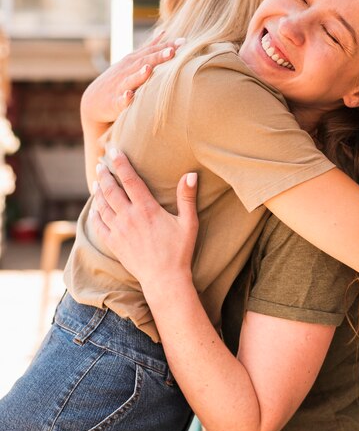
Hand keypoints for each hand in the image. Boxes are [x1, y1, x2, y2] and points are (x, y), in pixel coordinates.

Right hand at [81, 35, 185, 127]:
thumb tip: (164, 31)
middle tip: (172, 51)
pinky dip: (124, 98)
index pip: (152, 51)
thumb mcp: (133, 61)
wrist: (94, 101)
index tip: (183, 42)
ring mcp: (120, 86)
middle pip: (144, 62)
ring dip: (141, 74)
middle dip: (158, 57)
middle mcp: (127, 71)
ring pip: (132, 79)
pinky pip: (120, 101)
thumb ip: (149, 49)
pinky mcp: (114, 102)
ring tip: (149, 69)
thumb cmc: (119, 80)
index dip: (166, 46)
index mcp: (134, 61)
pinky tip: (129, 96)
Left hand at [90, 149, 198, 286]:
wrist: (164, 279)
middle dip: (105, 174)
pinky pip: (99, 224)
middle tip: (101, 163)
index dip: (121, 163)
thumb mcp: (189, 223)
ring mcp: (119, 230)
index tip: (114, 150)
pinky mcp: (113, 243)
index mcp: (147, 209)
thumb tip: (191, 174)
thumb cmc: (179, 251)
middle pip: (111, 189)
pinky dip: (95, 212)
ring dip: (98, 191)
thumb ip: (187, 197)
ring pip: (102, 205)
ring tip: (97, 181)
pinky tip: (95, 207)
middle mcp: (129, 217)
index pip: (130, 179)